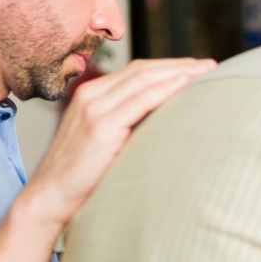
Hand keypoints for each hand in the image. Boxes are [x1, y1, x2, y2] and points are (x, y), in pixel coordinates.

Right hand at [20, 57, 215, 227]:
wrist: (51, 196)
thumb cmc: (81, 177)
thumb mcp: (103, 142)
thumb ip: (125, 126)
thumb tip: (162, 124)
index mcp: (90, 96)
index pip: (135, 72)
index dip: (167, 67)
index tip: (195, 68)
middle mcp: (91, 95)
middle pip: (142, 70)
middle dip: (178, 65)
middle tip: (209, 65)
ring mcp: (94, 107)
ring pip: (144, 80)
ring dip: (179, 73)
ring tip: (206, 71)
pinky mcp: (101, 125)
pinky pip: (141, 100)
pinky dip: (166, 89)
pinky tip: (187, 85)